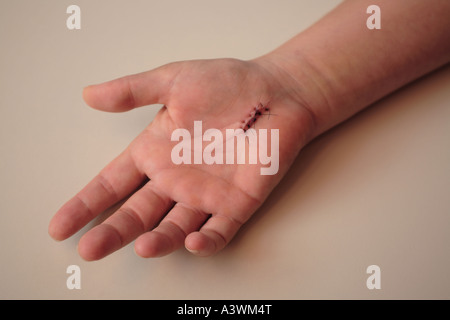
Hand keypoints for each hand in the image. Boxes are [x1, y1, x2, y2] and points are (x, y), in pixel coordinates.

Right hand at [48, 58, 314, 258]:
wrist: (276, 92)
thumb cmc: (227, 84)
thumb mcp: (173, 81)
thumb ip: (133, 91)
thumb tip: (88, 94)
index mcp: (156, 152)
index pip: (113, 183)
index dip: (87, 204)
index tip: (61, 225)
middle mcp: (176, 179)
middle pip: (137, 212)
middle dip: (113, 231)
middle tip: (90, 249)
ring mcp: (206, 194)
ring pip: (175, 226)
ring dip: (159, 240)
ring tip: (141, 247)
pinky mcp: (238, 202)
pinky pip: (220, 229)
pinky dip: (207, 240)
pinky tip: (192, 241)